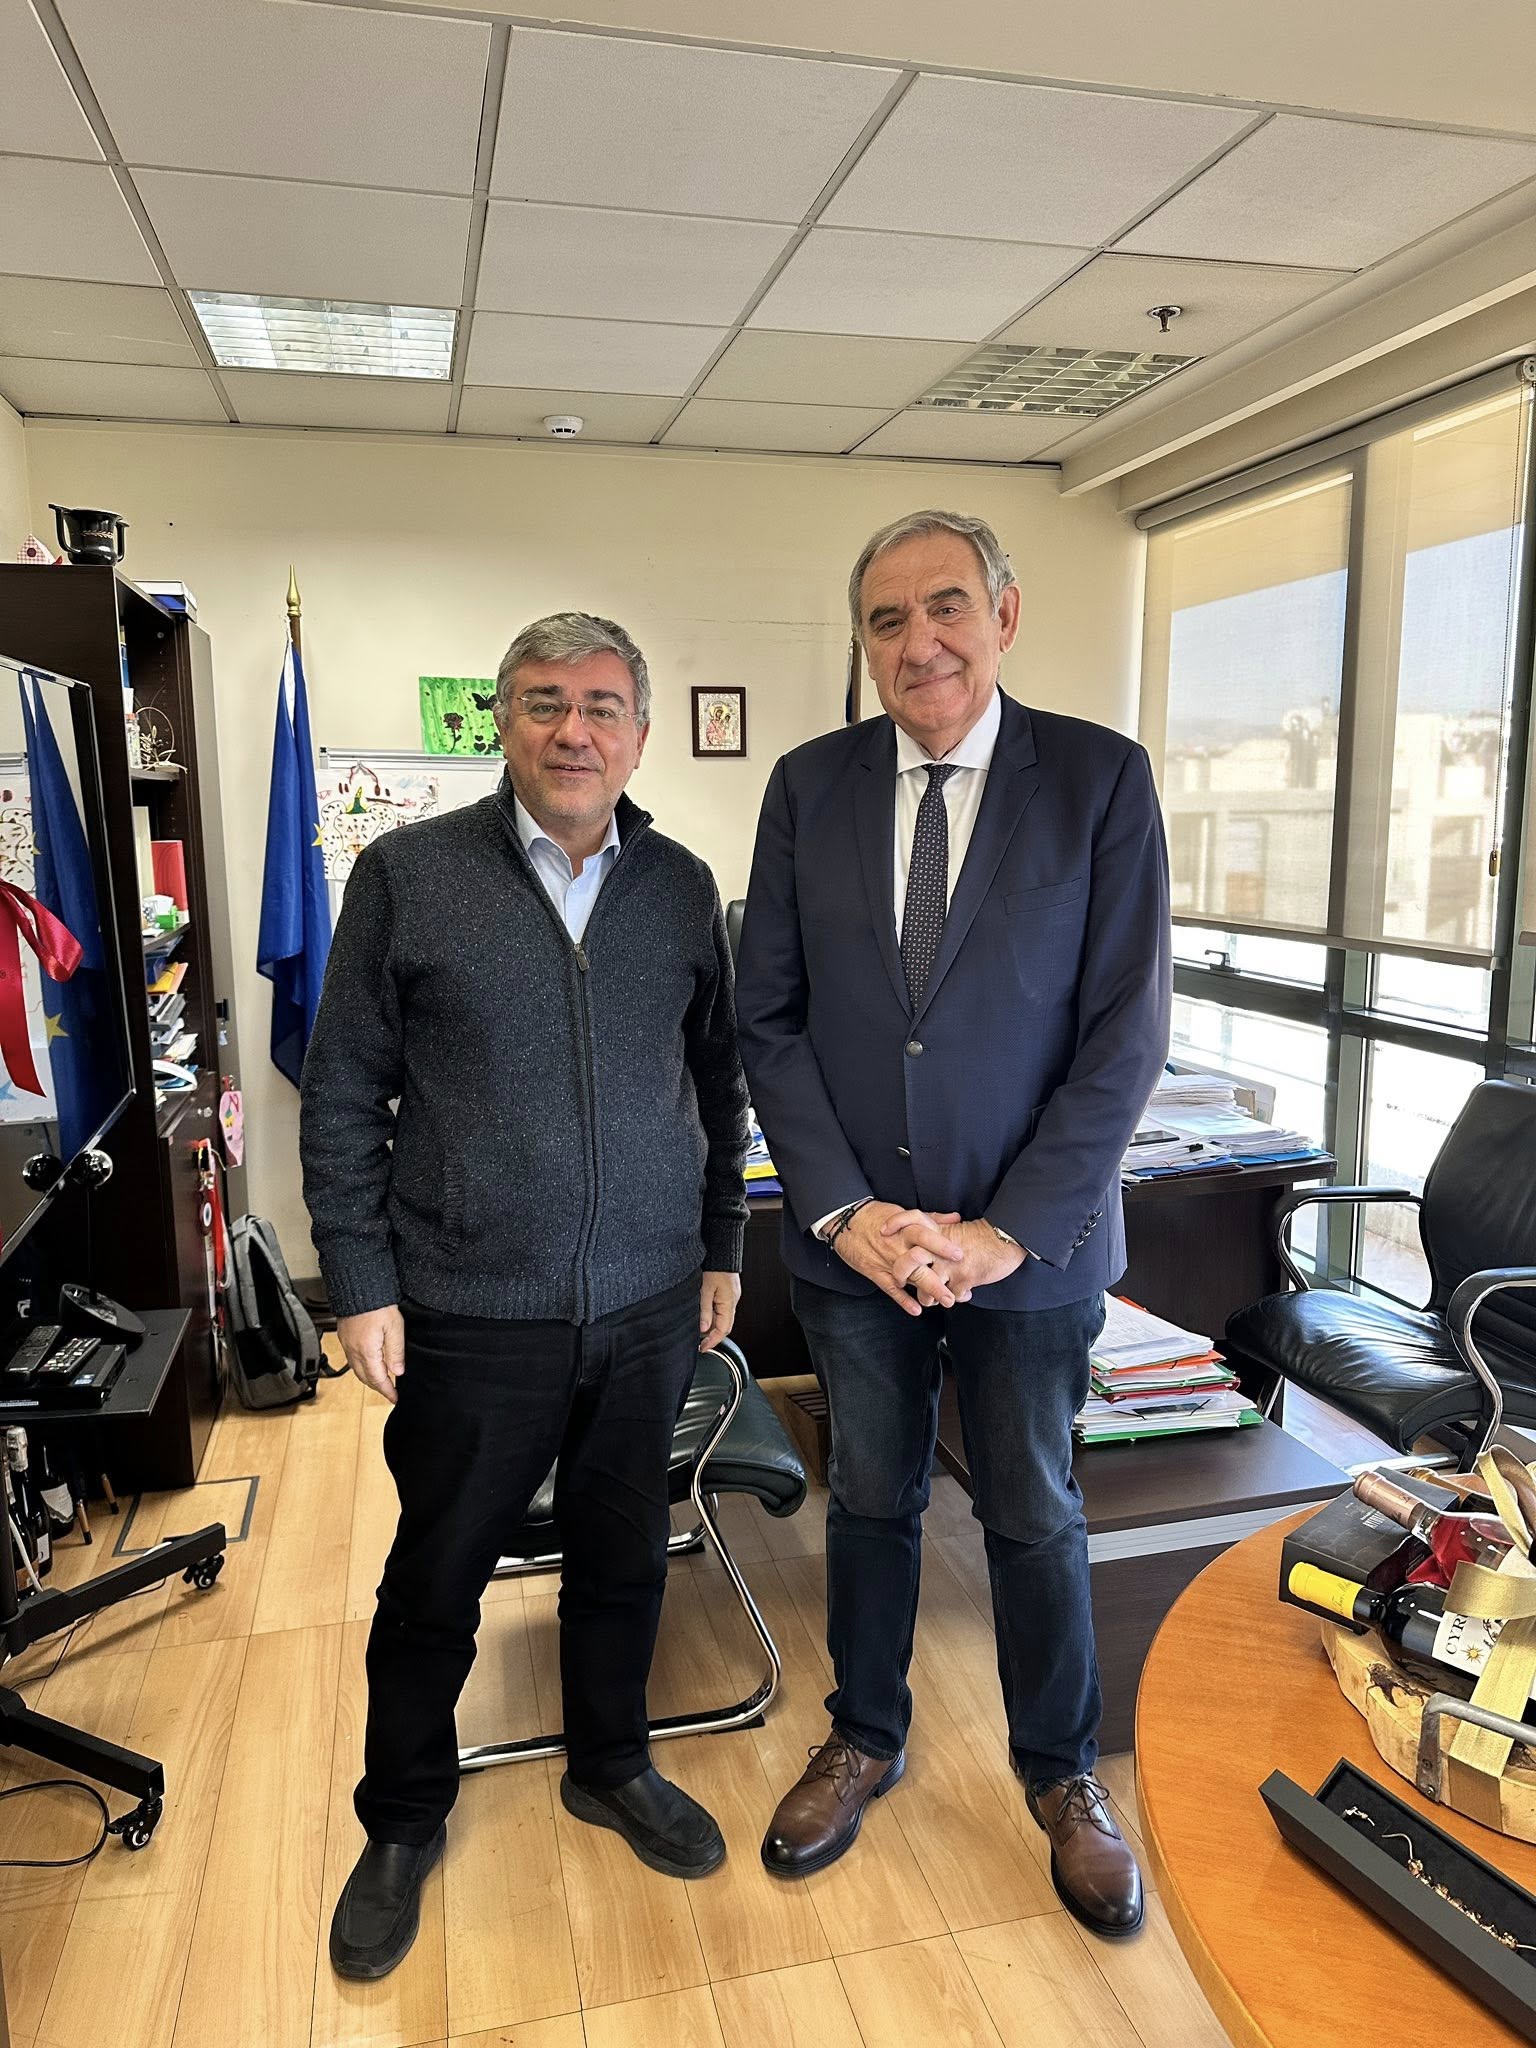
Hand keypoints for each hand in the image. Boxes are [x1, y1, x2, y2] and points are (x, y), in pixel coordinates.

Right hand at [337, 1305, 405, 1403]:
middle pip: (365, 1378)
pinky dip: (361, 1367)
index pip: (378, 1379)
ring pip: (357, 1370)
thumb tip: (398, 1372)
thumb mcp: (394, 1328)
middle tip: (390, 1393)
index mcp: (367, 1351)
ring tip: (381, 1381)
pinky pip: (351, 1359)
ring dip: (369, 1378)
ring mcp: (347, 1344)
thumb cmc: (377, 1304)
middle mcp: (353, 1350)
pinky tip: (368, 1363)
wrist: (358, 1287)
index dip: (387, 1391)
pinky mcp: (344, 1336)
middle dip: (378, 1387)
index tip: (395, 1398)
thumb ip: (396, 1352)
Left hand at [699, 1270, 740, 1350]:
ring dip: (712, 1325)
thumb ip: (704, 1310)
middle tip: (700, 1342)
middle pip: (724, 1325)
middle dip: (712, 1336)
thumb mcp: (705, 1290)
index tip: (703, 1348)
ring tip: (698, 1329)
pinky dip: (713, 1315)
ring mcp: (730, 1297)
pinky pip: (721, 1309)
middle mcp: (732, 1301)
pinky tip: (704, 1314)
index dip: (713, 1341)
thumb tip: (703, 1328)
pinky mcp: (727, 1292)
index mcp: (729, 1303)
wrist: (721, 1251)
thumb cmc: (714, 1266)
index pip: (723, 1330)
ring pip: (722, 1317)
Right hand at [833, 1201, 965, 1314]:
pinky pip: (890, 1288)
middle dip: (939, 1278)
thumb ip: (932, 1217)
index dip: (943, 1246)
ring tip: (946, 1301)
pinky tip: (916, 1310)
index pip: (926, 1236)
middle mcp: (898, 1246)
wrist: (846, 1222)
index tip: (960, 1255)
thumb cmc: (878, 1215)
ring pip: (909, 1277)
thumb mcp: (904, 1212)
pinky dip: (903, 1300)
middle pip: (921, 1262)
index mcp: (906, 1228)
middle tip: (958, 1291)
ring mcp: (887, 1260)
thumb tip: (956, 1218)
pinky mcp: (875, 1272)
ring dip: (928, 1291)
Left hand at [881, 1214, 1025, 1296]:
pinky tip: (955, 1296)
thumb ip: (940, 1227)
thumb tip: (928, 1226)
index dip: (896, 1222)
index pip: (912, 1219)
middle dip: (901, 1274)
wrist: (1005, 1241)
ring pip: (926, 1287)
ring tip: (929, 1298)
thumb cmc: (982, 1235)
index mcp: (939, 1231)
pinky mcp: (964, 1280)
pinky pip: (949, 1296)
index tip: (883, 1231)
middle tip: (900, 1281)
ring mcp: (951, 1265)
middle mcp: (941, 1248)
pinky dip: (950, 1299)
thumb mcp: (957, 1227)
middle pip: (910, 1260)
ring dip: (926, 1296)